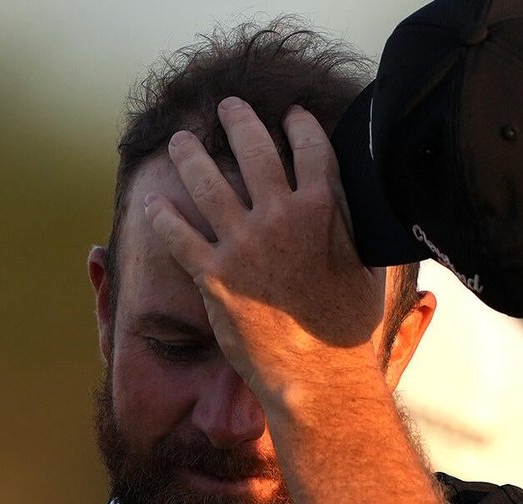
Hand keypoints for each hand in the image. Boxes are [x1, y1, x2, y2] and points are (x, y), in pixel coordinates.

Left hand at [143, 96, 389, 410]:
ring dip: (190, 155)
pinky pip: (178, 234)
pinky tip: (154, 201)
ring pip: (207, 182)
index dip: (298, 125)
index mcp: (324, 209)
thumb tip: (359, 204)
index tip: (290, 115)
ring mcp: (243, 244)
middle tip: (228, 108)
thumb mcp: (368, 264)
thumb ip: (355, 225)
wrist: (321, 375)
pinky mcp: (214, 275)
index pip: (310, 147)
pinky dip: (163, 215)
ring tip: (182, 142)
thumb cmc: (350, 327)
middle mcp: (281, 217)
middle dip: (238, 121)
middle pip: (254, 150)